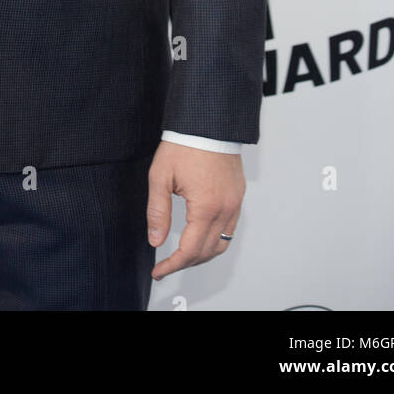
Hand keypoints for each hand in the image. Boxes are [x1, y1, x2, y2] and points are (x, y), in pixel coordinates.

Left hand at [147, 141, 243, 279]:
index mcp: (206, 207)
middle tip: (166, 265)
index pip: (190, 251)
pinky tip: (200, 236)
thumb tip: (156, 240)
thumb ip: (158, 212)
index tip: (159, 271)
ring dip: (202, 254)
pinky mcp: (238, 195)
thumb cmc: (185, 144)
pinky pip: (230, 228)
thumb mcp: (161, 177)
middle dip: (185, 263)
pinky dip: (215, 239)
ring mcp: (235, 203)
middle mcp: (225, 209)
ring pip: (222, 244)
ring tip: (182, 256)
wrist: (207, 122)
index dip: (172, 265)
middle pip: (207, 252)